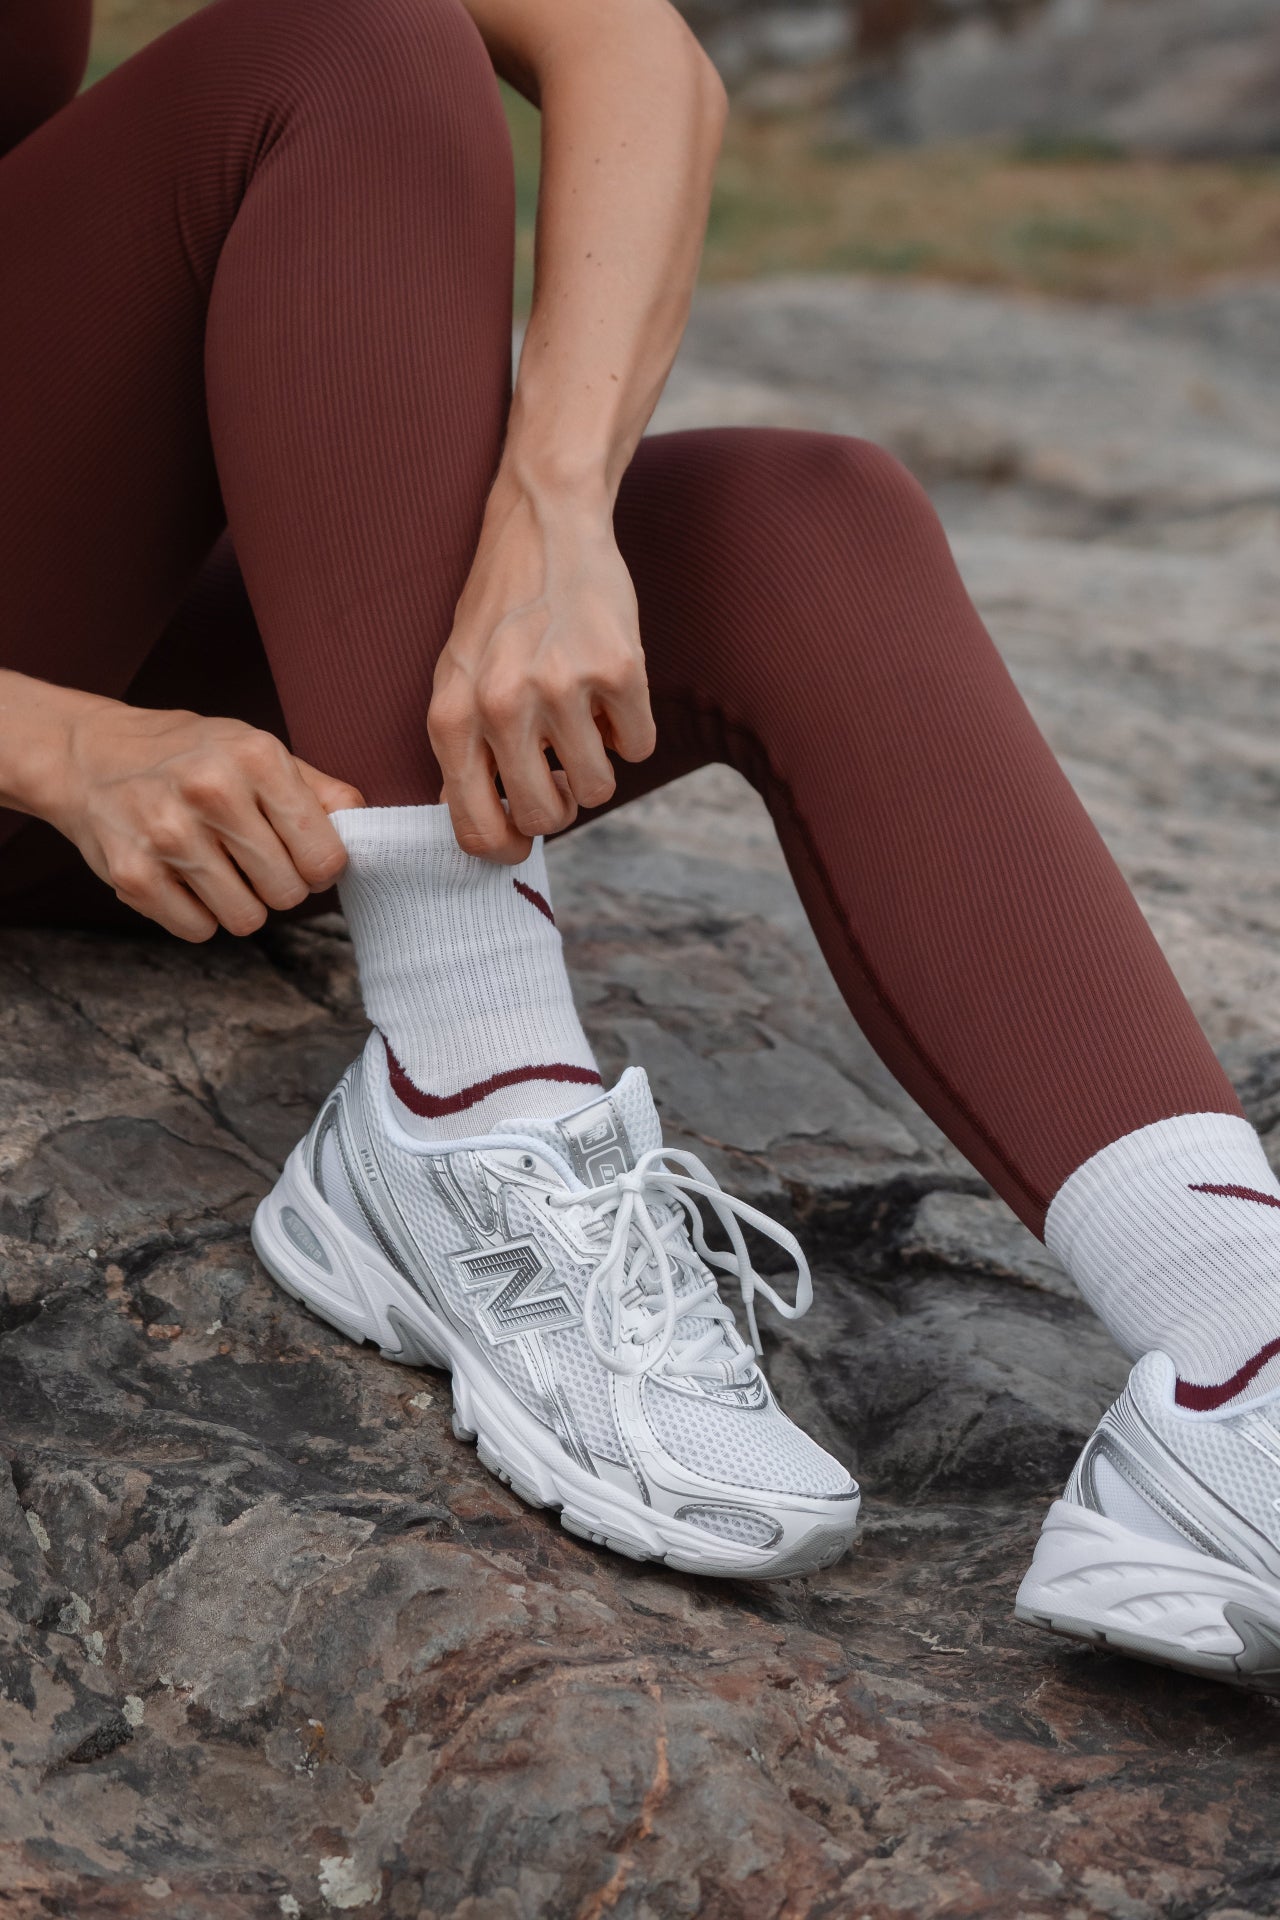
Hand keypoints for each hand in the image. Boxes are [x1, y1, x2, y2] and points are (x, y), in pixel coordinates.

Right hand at [41, 696, 363, 940]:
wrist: (87, 755)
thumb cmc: (189, 755)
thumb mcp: (256, 748)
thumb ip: (319, 790)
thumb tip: (365, 829)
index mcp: (255, 757)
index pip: (325, 856)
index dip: (321, 867)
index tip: (303, 856)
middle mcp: (211, 793)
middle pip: (289, 893)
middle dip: (281, 886)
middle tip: (255, 861)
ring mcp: (168, 836)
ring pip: (247, 920)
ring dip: (241, 904)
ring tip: (219, 868)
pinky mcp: (132, 875)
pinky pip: (199, 931)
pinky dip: (199, 915)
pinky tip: (184, 879)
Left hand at [427, 475, 656, 861]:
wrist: (544, 525)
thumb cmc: (500, 611)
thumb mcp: (456, 678)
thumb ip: (463, 751)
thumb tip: (483, 828)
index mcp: (451, 717)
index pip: (475, 829)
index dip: (506, 848)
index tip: (523, 839)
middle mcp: (501, 707)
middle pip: (543, 818)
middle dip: (560, 806)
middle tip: (562, 773)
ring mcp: (561, 689)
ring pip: (598, 788)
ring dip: (599, 763)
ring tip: (584, 716)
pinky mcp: (618, 670)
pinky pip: (638, 746)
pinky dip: (631, 728)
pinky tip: (609, 686)